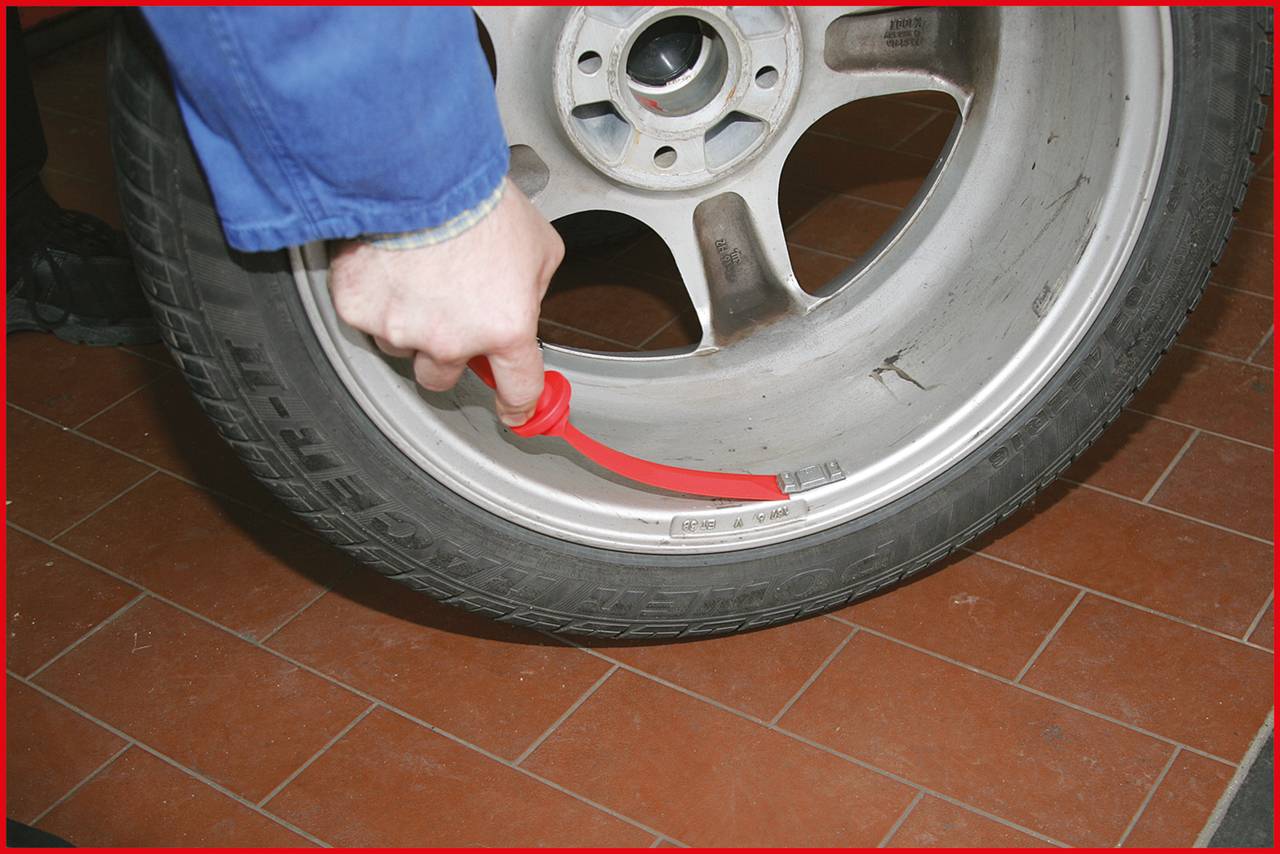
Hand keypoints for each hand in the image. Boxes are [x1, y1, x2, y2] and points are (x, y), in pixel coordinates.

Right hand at [328, 179, 563, 425]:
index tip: (513, 412)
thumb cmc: (480, 200)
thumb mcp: (539, 246)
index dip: (517, 405)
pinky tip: (389, 263)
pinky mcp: (359, 311)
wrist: (420, 169)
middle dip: (446, 354)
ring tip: (416, 271)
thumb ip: (532, 287)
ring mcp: (401, 329)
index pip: (518, 389)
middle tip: (446, 312)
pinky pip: (366, 318)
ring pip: (401, 347)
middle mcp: (452, 340)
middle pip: (442, 379)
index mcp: (505, 328)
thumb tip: (524, 303)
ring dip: (409, 322)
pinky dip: (376, 295)